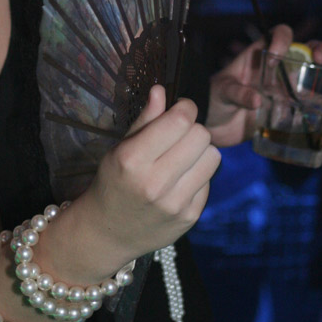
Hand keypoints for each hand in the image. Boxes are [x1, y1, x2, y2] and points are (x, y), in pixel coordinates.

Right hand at [88, 85, 220, 262]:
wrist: (108, 232)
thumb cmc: (113, 181)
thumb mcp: (120, 147)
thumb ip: (145, 119)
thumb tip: (161, 89)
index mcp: (133, 159)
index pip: (180, 121)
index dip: (185, 107)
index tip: (180, 109)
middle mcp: (155, 182)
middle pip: (201, 136)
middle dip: (192, 129)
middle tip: (179, 135)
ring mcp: (175, 203)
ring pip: (213, 157)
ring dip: (201, 151)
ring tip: (183, 156)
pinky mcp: (190, 218)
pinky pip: (210, 181)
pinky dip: (199, 175)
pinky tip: (181, 179)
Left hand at [205, 24, 321, 146]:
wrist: (212, 125)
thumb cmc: (213, 98)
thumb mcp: (222, 91)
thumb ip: (236, 93)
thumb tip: (257, 100)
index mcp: (260, 55)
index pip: (279, 35)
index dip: (283, 39)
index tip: (275, 58)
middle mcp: (277, 70)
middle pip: (305, 52)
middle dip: (319, 50)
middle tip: (320, 59)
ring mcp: (284, 90)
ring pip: (313, 82)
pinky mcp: (287, 111)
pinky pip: (310, 110)